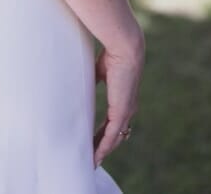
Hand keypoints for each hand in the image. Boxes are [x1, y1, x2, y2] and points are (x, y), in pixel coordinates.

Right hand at [93, 33, 143, 167]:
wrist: (124, 48)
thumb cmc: (112, 55)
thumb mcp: (100, 72)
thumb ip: (95, 80)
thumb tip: (82, 81)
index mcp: (124, 98)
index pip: (114, 122)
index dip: (104, 133)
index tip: (92, 140)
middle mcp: (128, 107)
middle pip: (116, 134)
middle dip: (102, 147)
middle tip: (89, 157)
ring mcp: (126, 111)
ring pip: (114, 138)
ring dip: (102, 151)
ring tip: (90, 161)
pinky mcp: (122, 112)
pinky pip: (112, 135)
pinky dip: (103, 148)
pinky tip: (95, 157)